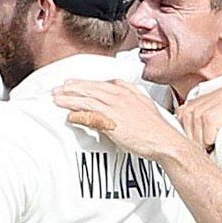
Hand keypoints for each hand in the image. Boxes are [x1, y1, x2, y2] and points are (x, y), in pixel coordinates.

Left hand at [53, 79, 184, 159]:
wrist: (164, 140)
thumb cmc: (156, 127)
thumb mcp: (145, 103)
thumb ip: (131, 92)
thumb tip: (120, 86)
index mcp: (127, 92)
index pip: (101, 83)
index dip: (85, 82)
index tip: (72, 82)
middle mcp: (120, 98)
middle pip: (90, 89)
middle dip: (72, 88)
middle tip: (58, 89)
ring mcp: (115, 109)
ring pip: (87, 100)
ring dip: (69, 99)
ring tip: (57, 99)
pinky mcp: (112, 123)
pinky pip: (91, 117)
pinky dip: (79, 115)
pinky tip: (70, 116)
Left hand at [176, 77, 221, 149]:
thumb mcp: (209, 110)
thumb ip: (196, 122)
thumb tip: (190, 141)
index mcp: (187, 109)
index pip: (179, 134)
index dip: (188, 142)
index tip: (195, 145)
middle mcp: (189, 110)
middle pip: (187, 140)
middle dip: (197, 146)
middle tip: (210, 143)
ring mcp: (198, 114)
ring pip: (196, 143)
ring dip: (206, 146)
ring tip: (216, 139)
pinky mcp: (208, 119)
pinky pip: (206, 141)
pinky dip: (214, 143)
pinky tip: (221, 137)